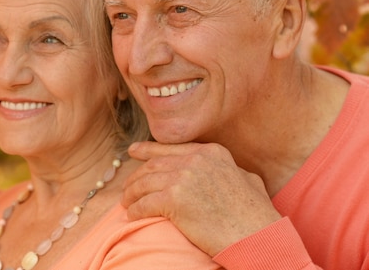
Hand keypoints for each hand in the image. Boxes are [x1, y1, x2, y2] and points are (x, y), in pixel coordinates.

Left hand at [123, 141, 281, 255]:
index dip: (148, 150)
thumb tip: (227, 168)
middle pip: (154, 165)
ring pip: (145, 183)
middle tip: (127, 185)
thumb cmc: (257, 215)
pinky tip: (131, 215)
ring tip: (126, 202)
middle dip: (136, 175)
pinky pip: (145, 203)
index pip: (171, 148)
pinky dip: (135, 210)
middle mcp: (196, 160)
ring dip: (132, 193)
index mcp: (212, 152)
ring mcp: (184, 177)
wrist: (258, 236)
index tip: (133, 152)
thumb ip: (231, 169)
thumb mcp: (247, 179)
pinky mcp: (174, 200)